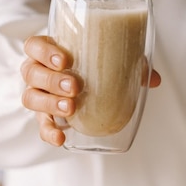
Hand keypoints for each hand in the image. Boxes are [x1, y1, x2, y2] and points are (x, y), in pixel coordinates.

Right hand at [21, 35, 160, 146]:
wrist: (76, 83)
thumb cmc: (90, 64)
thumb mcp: (107, 59)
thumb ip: (128, 64)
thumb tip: (155, 79)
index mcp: (48, 51)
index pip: (34, 46)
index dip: (44, 52)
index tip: (65, 60)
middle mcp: (37, 71)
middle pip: (31, 73)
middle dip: (52, 81)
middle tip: (75, 87)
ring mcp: (38, 94)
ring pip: (31, 98)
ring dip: (50, 104)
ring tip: (71, 108)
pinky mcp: (43, 116)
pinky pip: (40, 125)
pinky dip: (48, 132)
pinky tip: (60, 139)